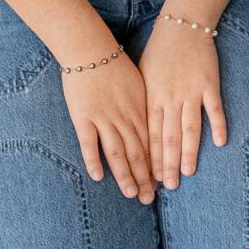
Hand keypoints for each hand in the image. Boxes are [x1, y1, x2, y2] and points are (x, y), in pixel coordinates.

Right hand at [59, 46, 153, 202]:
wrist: (92, 50)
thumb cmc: (116, 66)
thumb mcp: (140, 84)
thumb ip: (144, 106)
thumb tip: (153, 123)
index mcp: (141, 109)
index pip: (153, 143)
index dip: (158, 164)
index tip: (164, 183)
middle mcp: (126, 117)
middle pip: (138, 152)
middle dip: (146, 177)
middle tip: (151, 199)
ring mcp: (105, 118)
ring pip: (118, 152)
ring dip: (126, 176)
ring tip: (133, 194)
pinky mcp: (84, 117)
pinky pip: (90, 143)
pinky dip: (94, 160)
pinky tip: (100, 178)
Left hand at [139, 18, 225, 189]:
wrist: (181, 26)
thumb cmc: (159, 52)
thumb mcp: (143, 78)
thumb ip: (144, 103)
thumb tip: (139, 129)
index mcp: (152, 100)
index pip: (150, 137)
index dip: (150, 160)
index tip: (150, 179)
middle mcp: (170, 100)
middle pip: (168, 139)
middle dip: (167, 164)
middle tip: (168, 186)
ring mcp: (191, 92)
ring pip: (189, 129)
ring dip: (189, 152)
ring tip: (188, 172)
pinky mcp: (209, 84)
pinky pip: (214, 109)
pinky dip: (218, 126)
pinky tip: (220, 143)